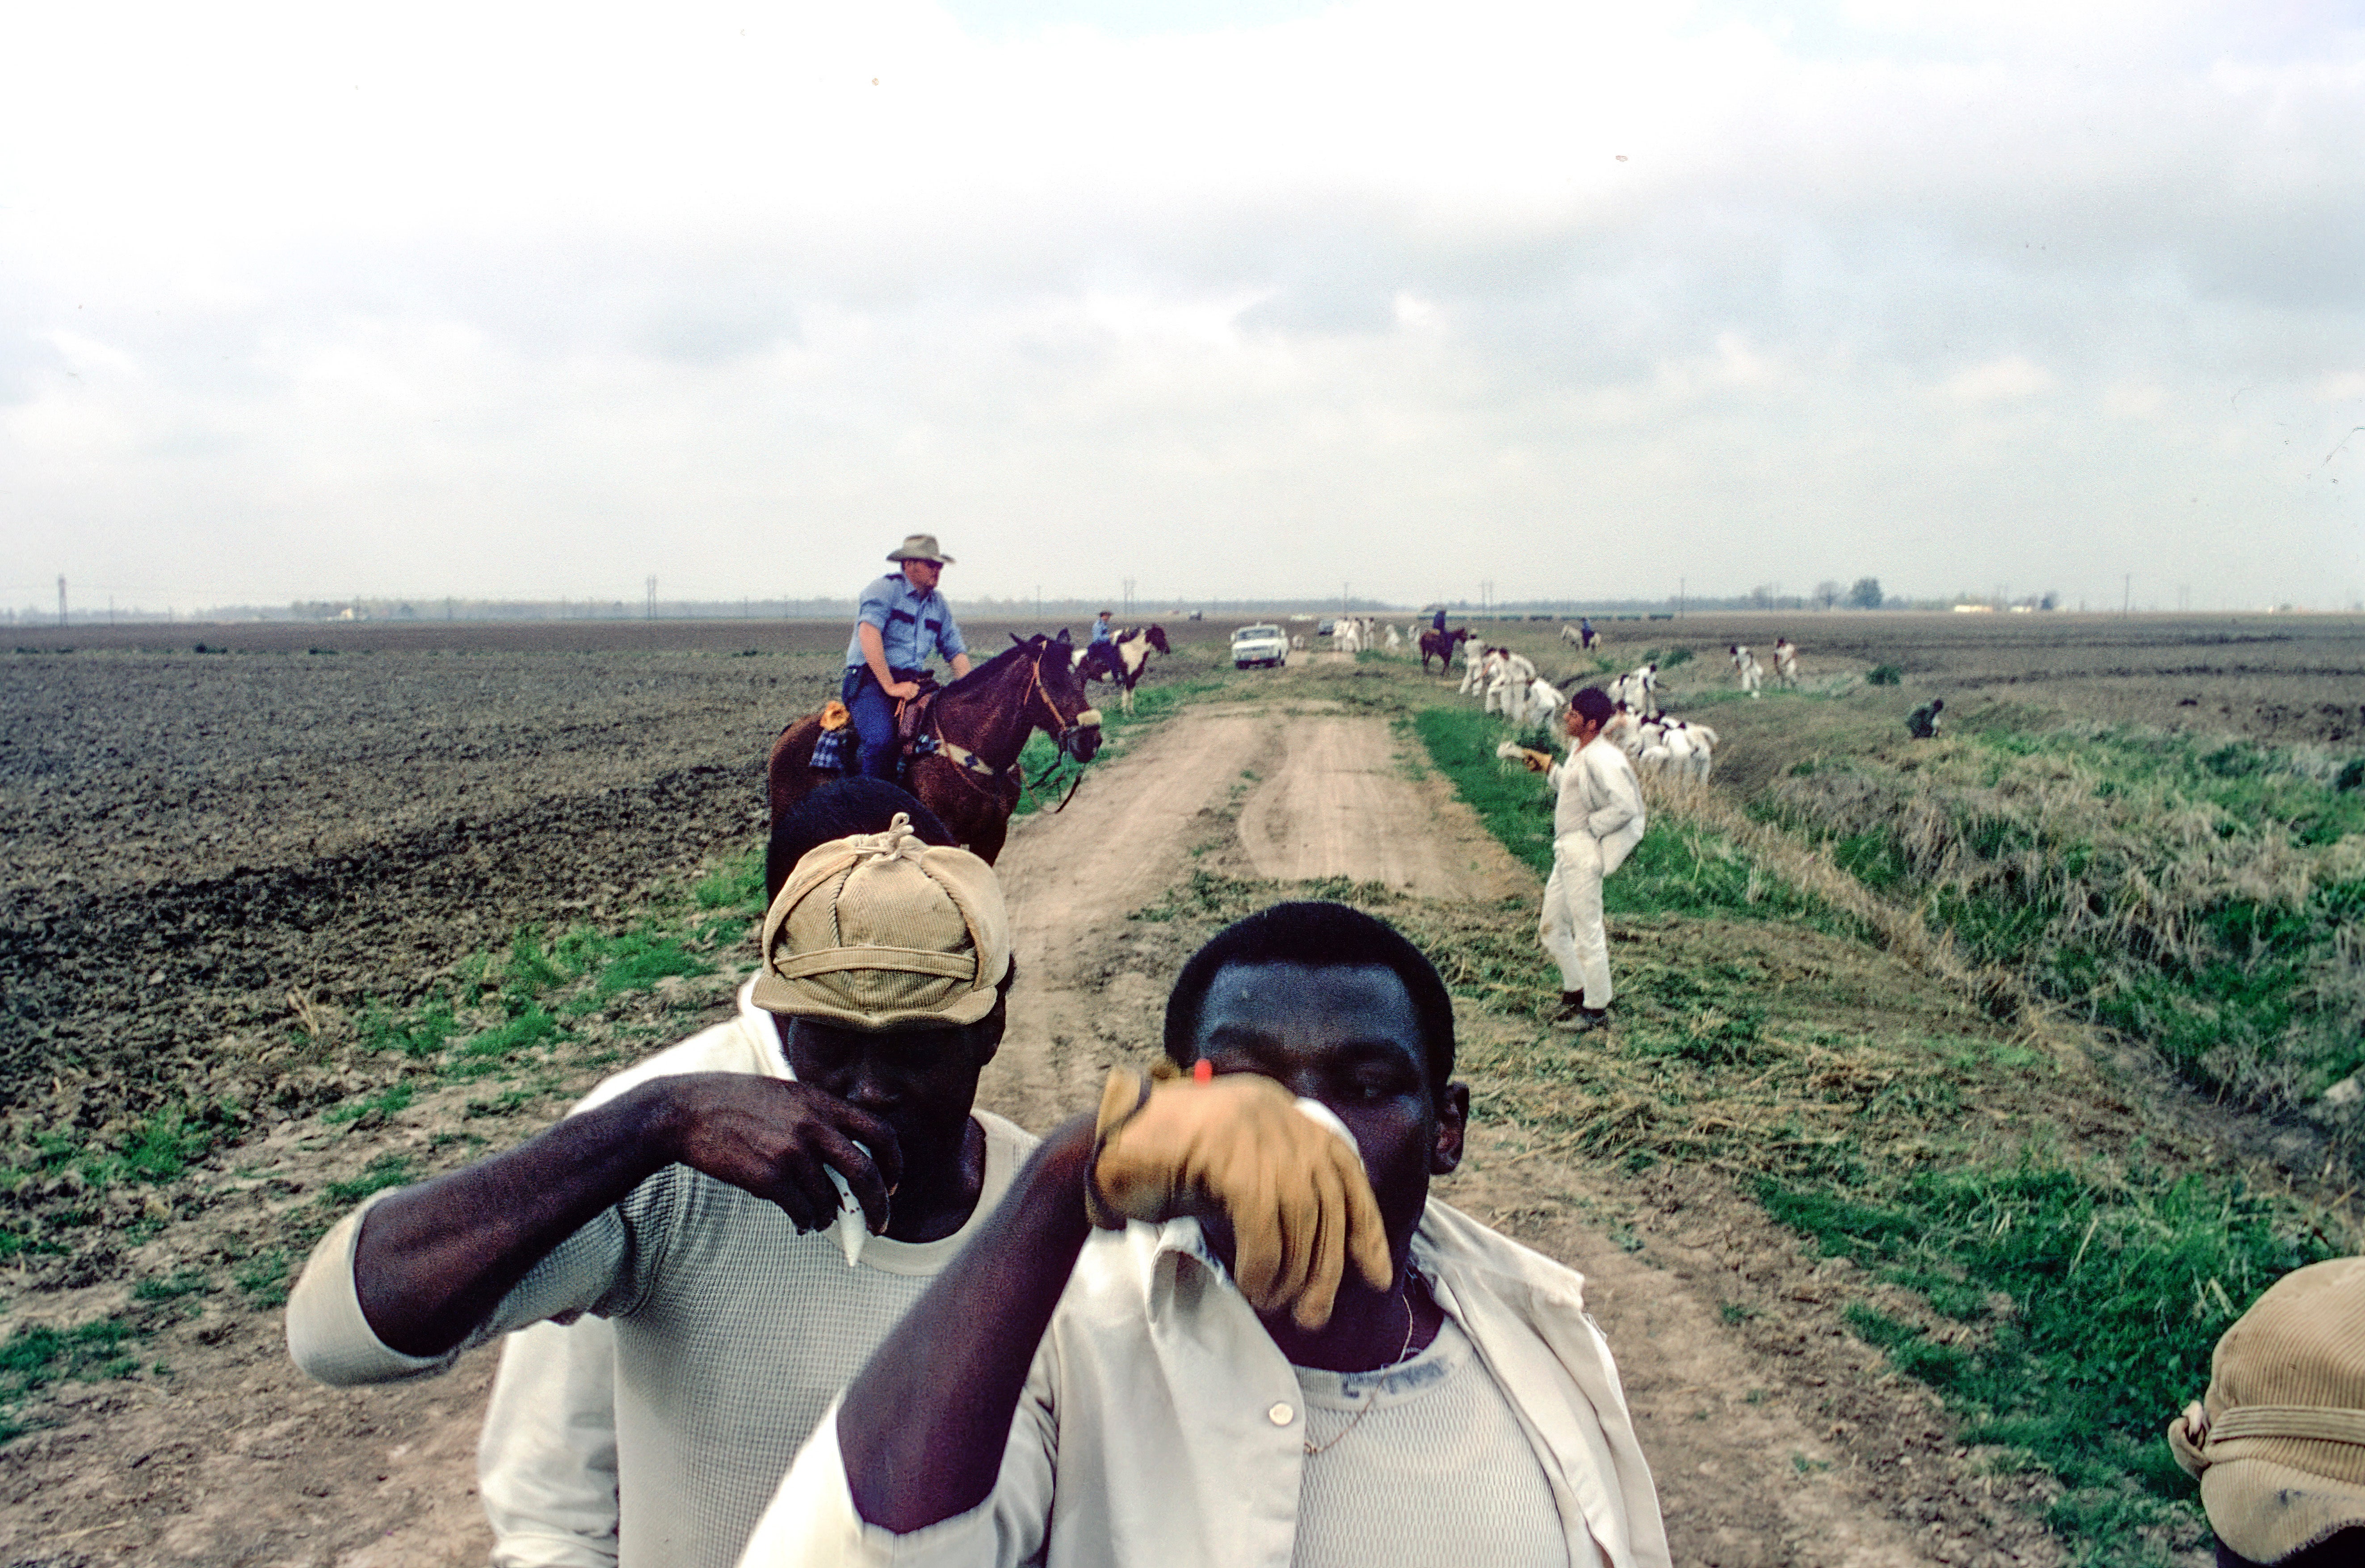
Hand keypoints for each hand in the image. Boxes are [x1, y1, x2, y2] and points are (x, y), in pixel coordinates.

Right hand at [646, 1075, 902, 1233]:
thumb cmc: (737, 1102)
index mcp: (822, 1102)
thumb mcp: (788, 1094)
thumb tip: (849, 1154)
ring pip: (830, 1201)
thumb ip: (820, 1116)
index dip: (894, 1163)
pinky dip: (806, 1224)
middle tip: (879, 1225)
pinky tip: (801, 1223)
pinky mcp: (768, 1178)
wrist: (687, 1111)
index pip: (880, 1133)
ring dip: (830, 1218)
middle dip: (879, 1206)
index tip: (893, 1183)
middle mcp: (812, 1126)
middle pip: (866, 1173)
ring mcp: (791, 1153)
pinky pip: (802, 1213)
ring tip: (821, 1220)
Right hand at [886, 680, 919, 700]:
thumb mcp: (905, 684)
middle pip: (916, 692)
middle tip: (908, 695)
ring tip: (905, 696)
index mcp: (910, 683)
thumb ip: (910, 686)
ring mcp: (907, 689)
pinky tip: (903, 697)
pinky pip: (908, 698)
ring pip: (912, 696)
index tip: (913, 692)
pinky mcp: (904, 693)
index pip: (918, 687)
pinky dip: (906, 699)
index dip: (916, 690)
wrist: (891, 688)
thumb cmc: (898, 686)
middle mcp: (909, 685)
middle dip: (913, 695)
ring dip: (909, 697)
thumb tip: (917, 688)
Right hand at [1087, 1067, 1389, 1328]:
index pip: (1345, 1171)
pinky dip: (1264, 1265)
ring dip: (1292, 1274)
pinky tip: (1253, 1288)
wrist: (1103, 1145)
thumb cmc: (1163, 1164)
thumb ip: (1275, 1187)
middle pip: (1327, 1203)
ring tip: (1274, 1304)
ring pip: (1300, 1219)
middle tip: (1314, 1316)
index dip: (1366, 1228)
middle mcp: (1277, 1115)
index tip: (1378, 1275)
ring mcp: (1255, 1130)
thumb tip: (1319, 1253)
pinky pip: (1264, 1225)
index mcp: (1282, 1113)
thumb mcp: (1232, 1167)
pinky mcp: (1231, 1153)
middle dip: (1327, 1269)